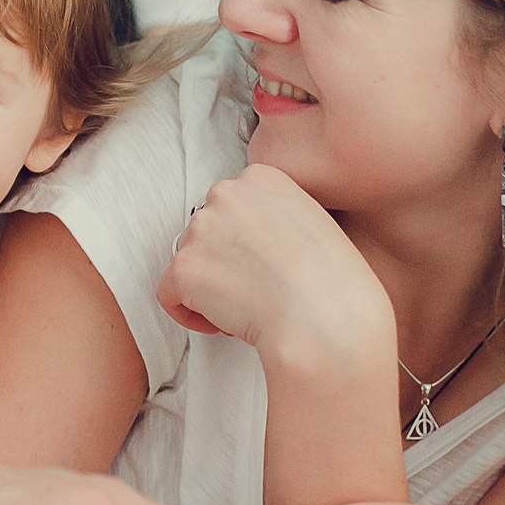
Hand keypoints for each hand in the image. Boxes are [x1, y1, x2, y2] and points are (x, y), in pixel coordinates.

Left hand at [156, 165, 393, 381]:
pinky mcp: (184, 267)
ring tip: (248, 310)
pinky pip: (168, 294)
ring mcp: (201, 228)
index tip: (267, 268)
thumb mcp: (315, 225)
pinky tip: (224, 326)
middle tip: (257, 292)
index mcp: (261, 177)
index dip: (244, 244)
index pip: (231, 208)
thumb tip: (252, 244)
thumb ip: (275, 219)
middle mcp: (226, 192)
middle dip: (224, 263)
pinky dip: (190, 315)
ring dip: (210, 289)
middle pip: (206, 232)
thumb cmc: (336, 284)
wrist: (326, 317)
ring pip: (189, 263)